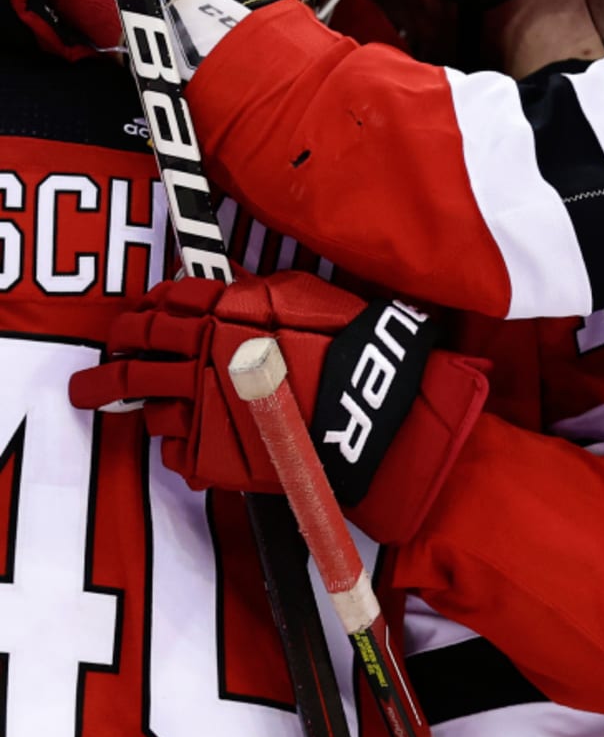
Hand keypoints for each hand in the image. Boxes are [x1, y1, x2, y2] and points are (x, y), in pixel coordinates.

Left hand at [69, 272, 488, 539]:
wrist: (367, 410)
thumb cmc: (344, 345)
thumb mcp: (300, 295)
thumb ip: (250, 291)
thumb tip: (221, 282)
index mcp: (217, 310)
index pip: (159, 302)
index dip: (143, 308)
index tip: (137, 315)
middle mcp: (196, 355)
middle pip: (132, 352)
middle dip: (110, 356)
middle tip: (103, 363)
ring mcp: (199, 407)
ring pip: (144, 404)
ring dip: (139, 403)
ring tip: (138, 406)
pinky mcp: (210, 454)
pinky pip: (173, 449)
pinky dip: (176, 441)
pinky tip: (190, 437)